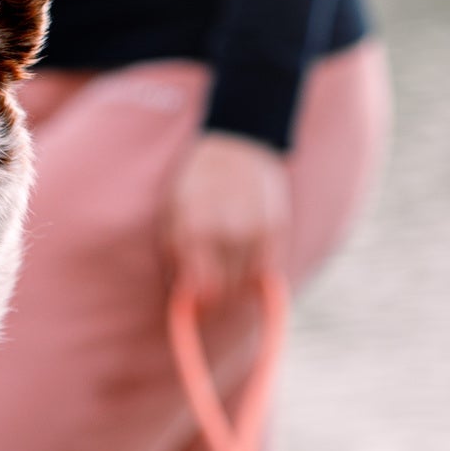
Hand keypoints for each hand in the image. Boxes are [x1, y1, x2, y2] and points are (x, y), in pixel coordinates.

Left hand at [164, 130, 289, 311]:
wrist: (237, 145)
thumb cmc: (195, 183)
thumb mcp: (172, 214)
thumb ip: (176, 257)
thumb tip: (183, 298)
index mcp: (194, 229)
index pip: (204, 291)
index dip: (201, 305)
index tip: (198, 305)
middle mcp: (227, 233)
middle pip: (227, 291)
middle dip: (217, 296)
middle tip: (211, 286)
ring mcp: (255, 231)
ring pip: (248, 284)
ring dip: (236, 285)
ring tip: (227, 265)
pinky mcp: (277, 229)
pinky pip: (268, 270)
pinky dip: (256, 274)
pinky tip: (246, 260)